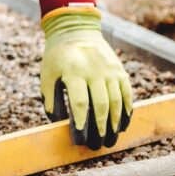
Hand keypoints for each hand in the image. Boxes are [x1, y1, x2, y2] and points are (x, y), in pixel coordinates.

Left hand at [40, 7, 132, 148]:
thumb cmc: (58, 57)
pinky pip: (127, 94)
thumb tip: (57, 123)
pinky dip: (126, 111)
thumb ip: (51, 98)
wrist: (76, 30)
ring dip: (115, 123)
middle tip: (98, 145)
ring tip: (111, 139)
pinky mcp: (120, 71)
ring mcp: (110, 71)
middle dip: (100, 128)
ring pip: (116, 101)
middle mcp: (94, 71)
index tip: (81, 137)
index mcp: (74, 72)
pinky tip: (123, 124)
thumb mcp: (48, 74)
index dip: (82, 121)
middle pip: (101, 105)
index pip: (80, 101)